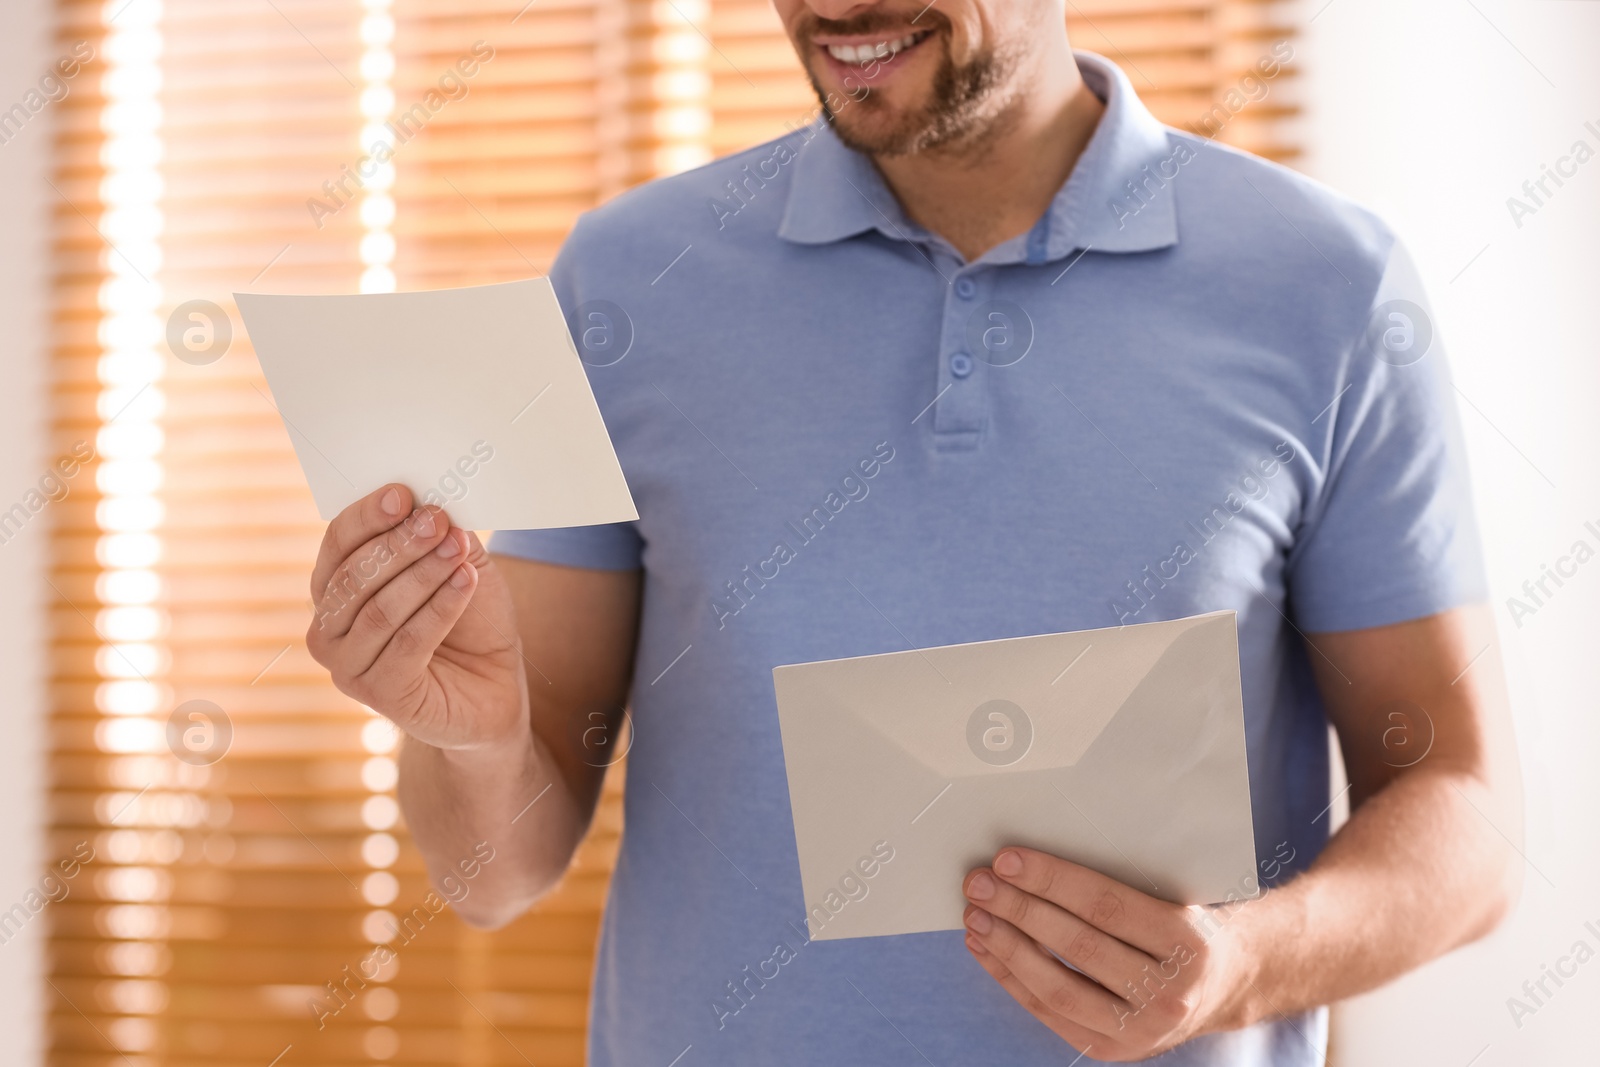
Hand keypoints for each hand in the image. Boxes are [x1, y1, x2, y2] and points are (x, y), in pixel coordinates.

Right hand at [306, 483, 528, 751]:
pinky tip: (466, 582)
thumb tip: (431, 501)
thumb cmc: (470, 622)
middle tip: (437, 520)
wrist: (494, 688)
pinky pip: (407, 643)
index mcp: (335, 590)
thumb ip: (439, 535)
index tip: (403, 494)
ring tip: (458, 549)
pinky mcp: (380, 695)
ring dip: (422, 573)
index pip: (338, 544)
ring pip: (379, 610)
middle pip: (354, 576)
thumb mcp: (458, 565)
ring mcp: (348, 667)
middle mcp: (329, 630)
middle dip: (399, 544)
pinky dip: (439, 608)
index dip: (367, 516)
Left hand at [962, 847, 1259, 1061]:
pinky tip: (987, 948)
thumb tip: (1041, 846)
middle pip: (1077, 945)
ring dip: (1006, 947)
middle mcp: (1169, 992)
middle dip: (1018, 910)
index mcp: (1189, 942)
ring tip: (975, 915)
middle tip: (979, 882)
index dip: (1050, 880)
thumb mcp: (1178, 890)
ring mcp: (1141, 1030)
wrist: (1232, 982)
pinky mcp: (1114, 1049)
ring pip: (1057, 987)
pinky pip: (1050, 1012)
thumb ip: (1124, 873)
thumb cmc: (1193, 919)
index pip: (1105, 906)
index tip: (1007, 859)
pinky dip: (1011, 979)